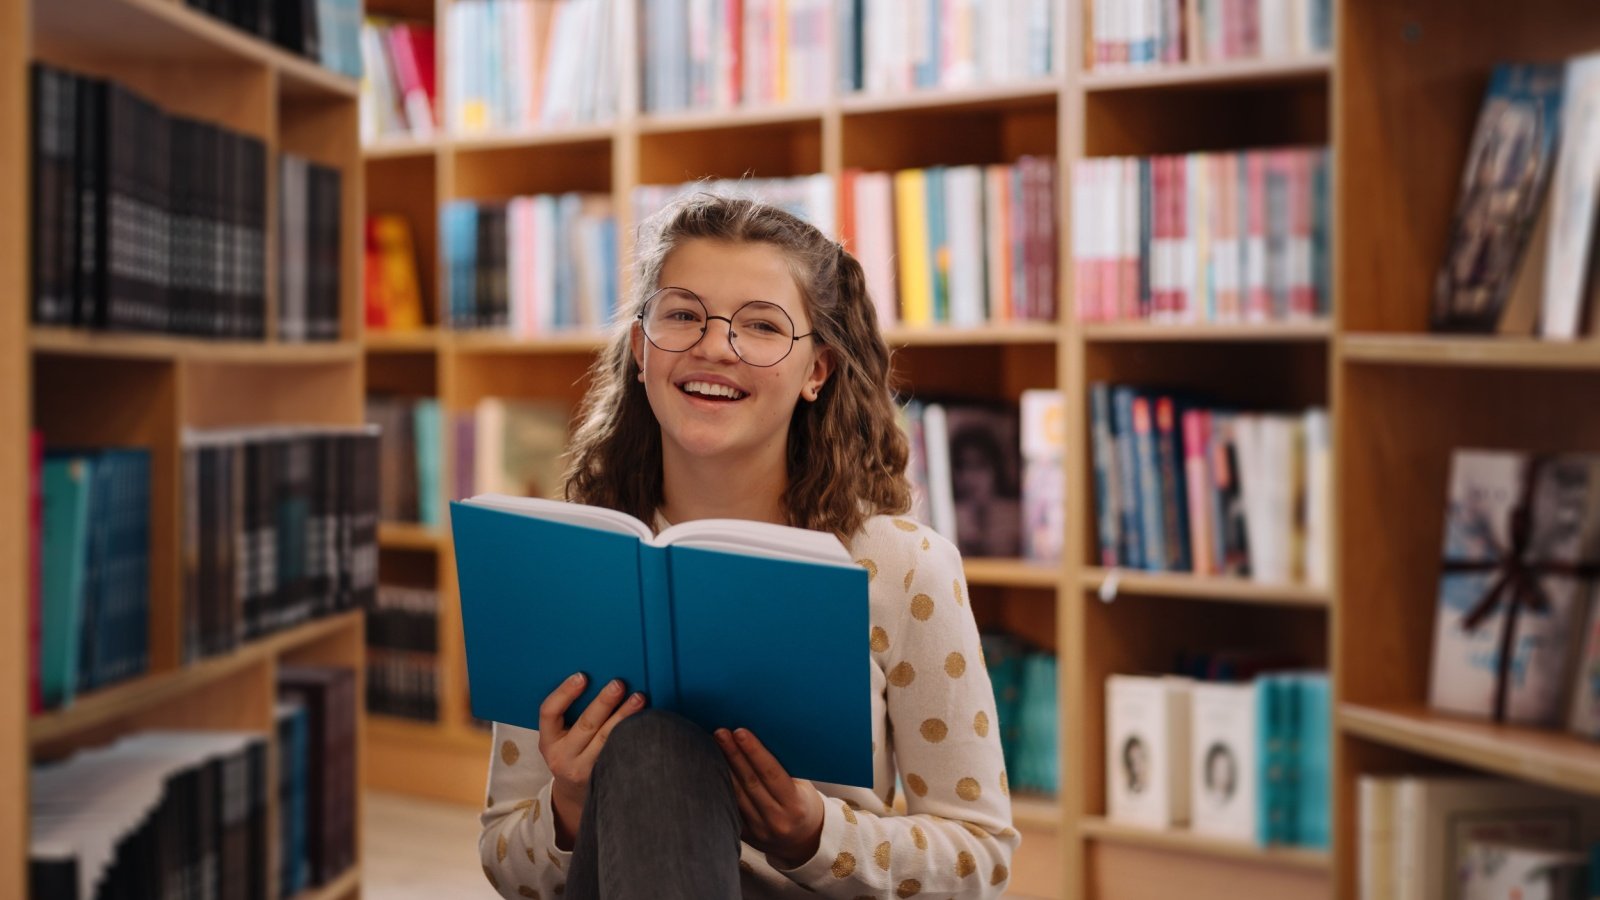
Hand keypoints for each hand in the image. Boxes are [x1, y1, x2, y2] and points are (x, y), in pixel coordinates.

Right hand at [537, 673, 645, 845]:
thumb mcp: (559, 739)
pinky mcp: (604, 778)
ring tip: (639, 699)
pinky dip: (633, 738)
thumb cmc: (571, 754)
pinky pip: (620, 755)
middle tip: (619, 684)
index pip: (549, 713)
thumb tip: (597, 678)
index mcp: (548, 741)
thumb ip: (570, 715)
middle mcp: (563, 757)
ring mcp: (584, 770)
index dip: (564, 693)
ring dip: (624, 717)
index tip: (582, 676)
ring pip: (607, 740)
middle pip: (585, 725)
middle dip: (604, 703)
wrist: (574, 796)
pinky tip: (646, 724)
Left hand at [714, 728, 824, 868]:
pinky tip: (711, 770)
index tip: (740, 732)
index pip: (772, 773)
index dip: (755, 752)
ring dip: (723, 768)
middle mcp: (777, 820)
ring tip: (713, 745)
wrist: (804, 843)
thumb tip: (762, 737)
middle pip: (750, 782)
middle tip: (721, 733)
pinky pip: (730, 808)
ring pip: (736, 795)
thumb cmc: (804, 805)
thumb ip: (785, 769)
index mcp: (796, 805)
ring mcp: (759, 830)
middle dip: (733, 755)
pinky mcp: (745, 837)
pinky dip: (721, 788)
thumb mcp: (804, 788)